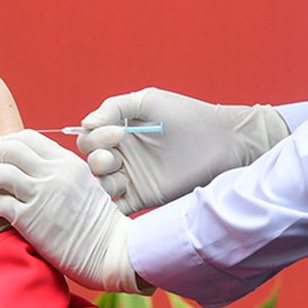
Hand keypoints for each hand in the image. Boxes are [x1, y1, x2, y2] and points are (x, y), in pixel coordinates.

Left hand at [0, 130, 142, 292]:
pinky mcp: (30, 221)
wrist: (111, 251)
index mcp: (67, 162)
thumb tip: (26, 163)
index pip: (27, 137)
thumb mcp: (82, 182)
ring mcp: (41, 196)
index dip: (6, 141)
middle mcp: (54, 173)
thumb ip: (58, 169)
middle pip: (8, 149)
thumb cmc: (95, 221)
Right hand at [78, 88, 289, 213]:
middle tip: (115, 156)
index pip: (89, 138)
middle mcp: (123, 156)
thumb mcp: (147, 101)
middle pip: (90, 162)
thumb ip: (114, 107)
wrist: (222, 142)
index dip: (95, 137)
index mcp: (119, 132)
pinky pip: (117, 205)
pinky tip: (120, 192)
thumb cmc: (187, 116)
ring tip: (118, 174)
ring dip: (101, 180)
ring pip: (99, 184)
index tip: (119, 132)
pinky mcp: (143, 198)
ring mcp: (132, 178)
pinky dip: (110, 203)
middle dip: (95, 158)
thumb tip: (85, 123)